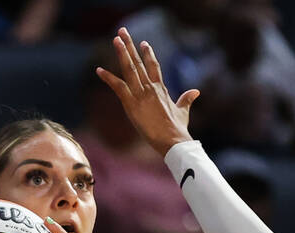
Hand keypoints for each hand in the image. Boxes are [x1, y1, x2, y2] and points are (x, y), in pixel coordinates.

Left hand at [96, 27, 198, 156]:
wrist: (173, 140)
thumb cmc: (178, 129)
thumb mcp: (183, 111)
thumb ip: (186, 99)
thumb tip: (196, 91)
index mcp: (161, 89)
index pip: (154, 66)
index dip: (148, 54)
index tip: (143, 43)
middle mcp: (151, 88)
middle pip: (139, 62)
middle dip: (130, 46)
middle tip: (122, 31)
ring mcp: (141, 95)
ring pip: (130, 69)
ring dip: (122, 53)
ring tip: (116, 39)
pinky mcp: (132, 104)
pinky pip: (118, 87)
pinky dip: (108, 78)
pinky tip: (99, 70)